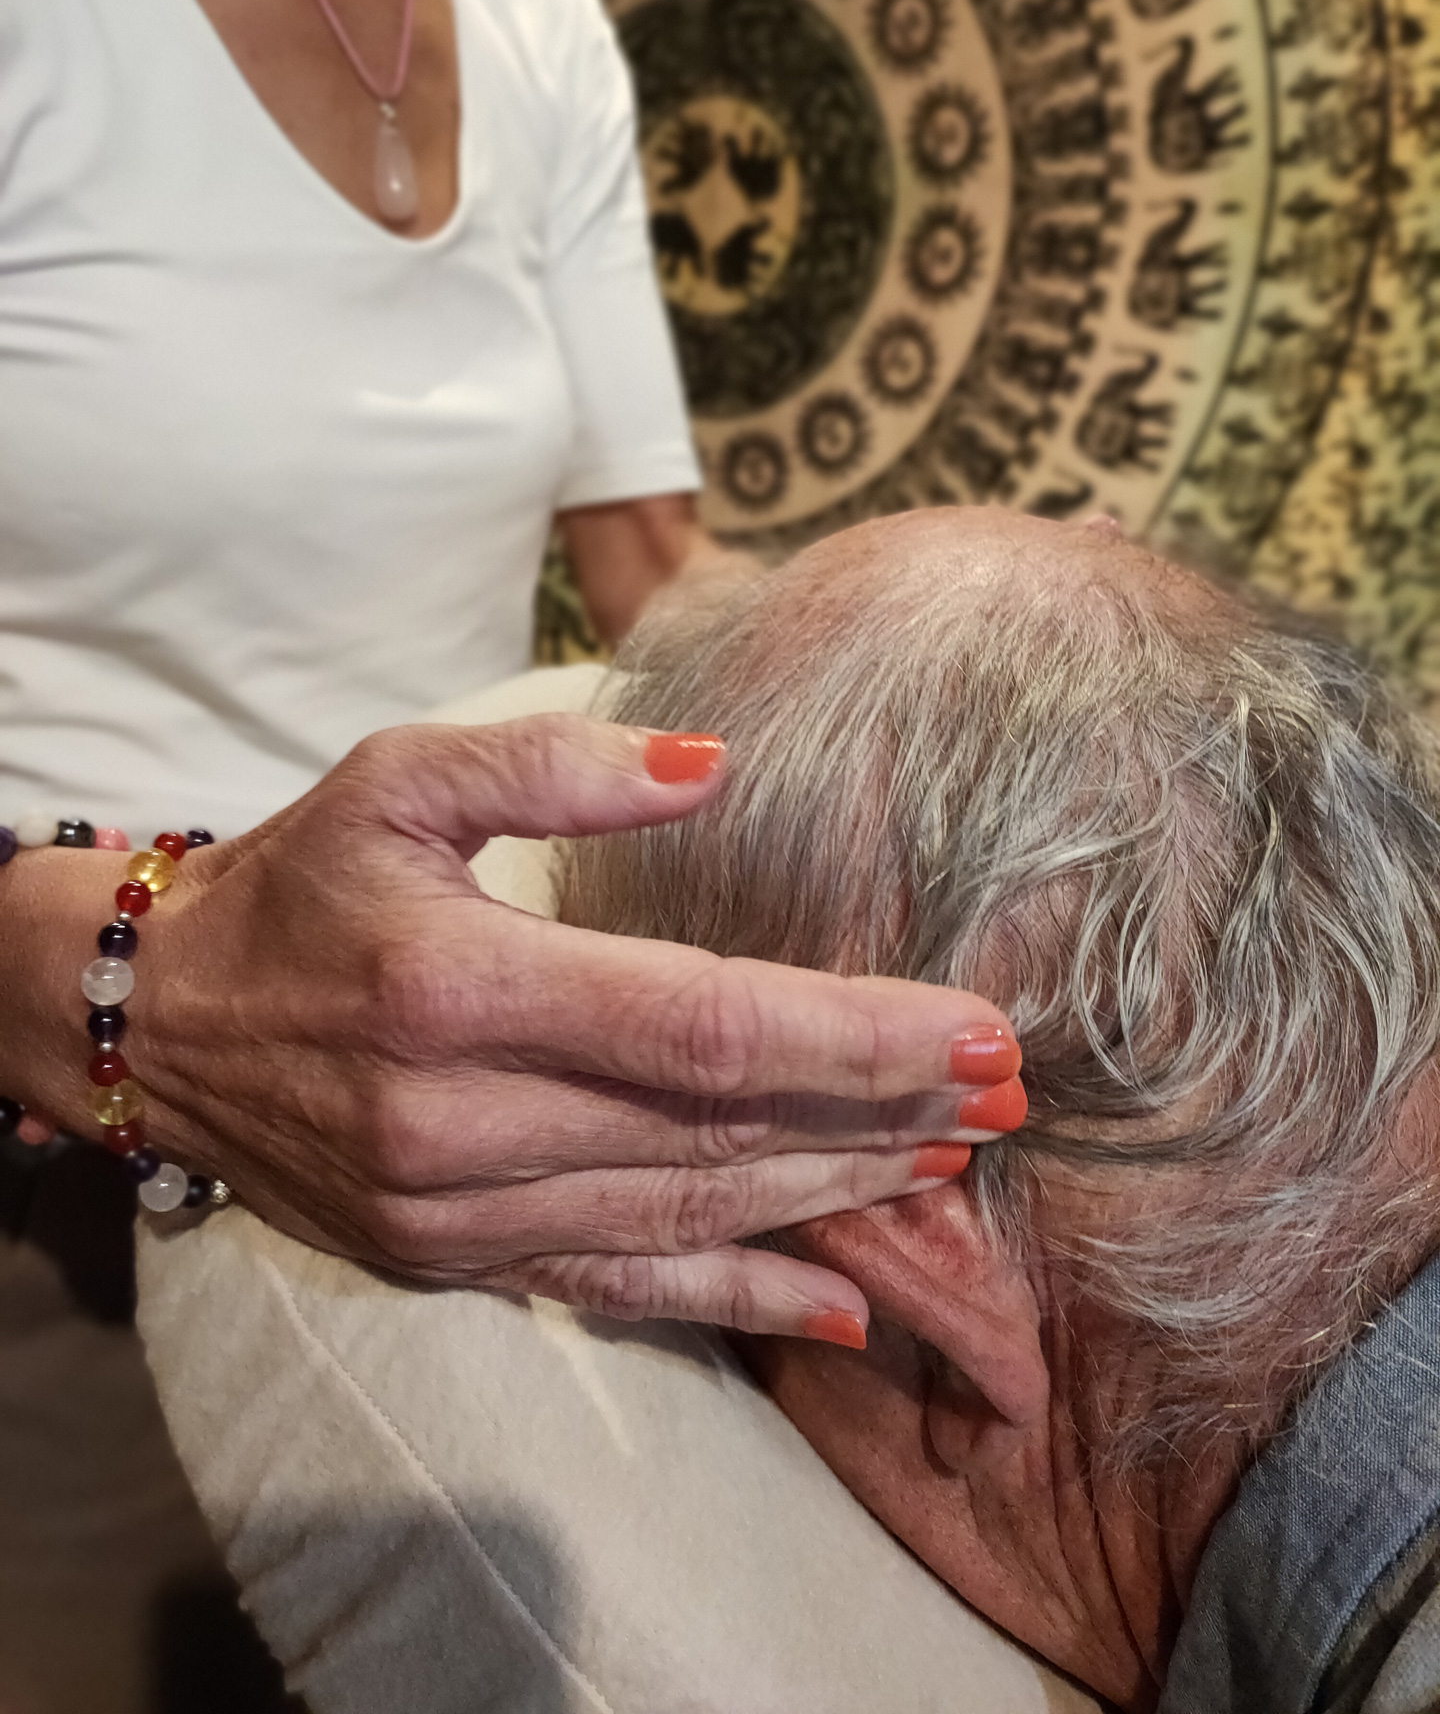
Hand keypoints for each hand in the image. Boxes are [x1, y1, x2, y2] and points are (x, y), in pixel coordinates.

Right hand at [121, 718, 1021, 1340]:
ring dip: (833, 1192)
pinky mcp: (452, 1260)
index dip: (851, 1033)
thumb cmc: (300, 885)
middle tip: (1005, 1094)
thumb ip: (554, 767)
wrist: (160, 1025)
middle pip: (719, 1129)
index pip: (702, 1026)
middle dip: (879, 1112)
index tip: (973, 1028)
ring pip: (688, 1215)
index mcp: (460, 986)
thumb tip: (717, 770)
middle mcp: (465, 1120)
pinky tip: (838, 1309)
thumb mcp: (398, 778)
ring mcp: (458, 1212)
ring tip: (951, 1163)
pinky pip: (618, 1288)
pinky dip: (736, 1300)